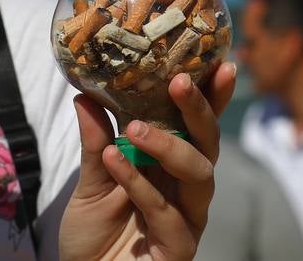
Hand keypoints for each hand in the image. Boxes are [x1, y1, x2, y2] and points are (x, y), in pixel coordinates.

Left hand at [60, 63, 237, 260]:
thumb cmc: (95, 233)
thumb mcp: (91, 179)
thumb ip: (95, 140)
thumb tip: (85, 92)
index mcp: (173, 164)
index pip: (198, 124)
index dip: (213, 95)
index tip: (218, 60)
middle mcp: (187, 188)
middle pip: (209, 143)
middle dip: (200, 109)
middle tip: (180, 81)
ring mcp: (187, 217)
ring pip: (200, 174)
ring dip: (170, 145)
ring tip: (135, 127)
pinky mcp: (178, 245)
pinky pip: (166, 211)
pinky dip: (138, 183)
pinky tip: (113, 161)